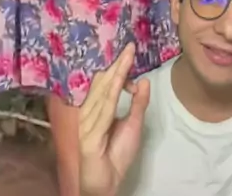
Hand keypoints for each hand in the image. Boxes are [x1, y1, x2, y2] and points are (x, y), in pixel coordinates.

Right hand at [79, 43, 149, 195]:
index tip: (130, 50)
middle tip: (130, 48)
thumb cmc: (116, 155)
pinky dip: (111, 95)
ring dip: (116, 75)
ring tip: (126, 59)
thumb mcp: (133, 125)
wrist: (105, 182)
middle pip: (104, 83)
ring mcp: (87, 122)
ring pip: (104, 93)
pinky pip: (103, 112)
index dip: (118, 66)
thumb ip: (138, 104)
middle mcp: (89, 112)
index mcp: (96, 108)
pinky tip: (119, 84)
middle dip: (118, 65)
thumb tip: (144, 81)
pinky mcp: (90, 135)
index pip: (106, 82)